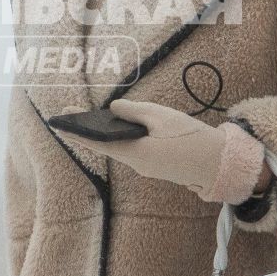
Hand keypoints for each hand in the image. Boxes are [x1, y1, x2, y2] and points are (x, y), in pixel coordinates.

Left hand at [66, 98, 227, 194]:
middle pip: (107, 145)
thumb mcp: (161, 117)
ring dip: (105, 134)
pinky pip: (132, 150)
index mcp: (135, 153)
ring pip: (120, 147)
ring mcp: (145, 167)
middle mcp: (136, 164)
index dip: (77, 132)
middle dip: (88, 130)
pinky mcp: (154, 166)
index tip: (59, 124)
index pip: (98, 142)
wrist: (218, 163)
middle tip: (69, 115)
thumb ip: (135, 111)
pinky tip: (116, 127)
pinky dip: (122, 138)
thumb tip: (114, 108)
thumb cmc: (190, 137)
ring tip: (87, 118)